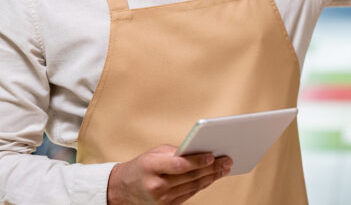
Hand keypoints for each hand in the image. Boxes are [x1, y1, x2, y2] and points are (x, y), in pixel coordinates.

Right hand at [107, 144, 231, 204]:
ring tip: (224, 168)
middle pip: (190, 177)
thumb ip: (177, 152)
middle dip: (211, 168)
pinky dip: (203, 184)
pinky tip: (213, 177)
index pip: (179, 165)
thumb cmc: (143, 165)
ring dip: (212, 177)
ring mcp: (162, 199)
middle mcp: (156, 185)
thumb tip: (203, 151)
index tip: (213, 155)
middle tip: (227, 160)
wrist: (124, 188)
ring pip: (193, 186)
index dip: (197, 161)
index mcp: (151, 166)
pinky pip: (190, 194)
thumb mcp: (155, 153)